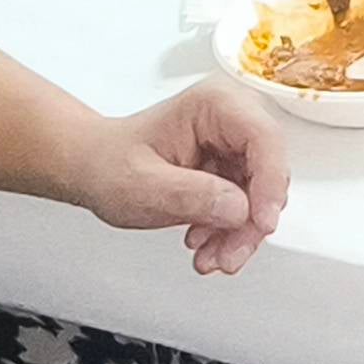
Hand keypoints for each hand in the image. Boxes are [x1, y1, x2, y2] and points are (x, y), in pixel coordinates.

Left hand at [57, 80, 291, 274]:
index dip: (270, 184)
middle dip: (251, 221)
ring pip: (260, 194)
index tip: (261, 223)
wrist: (93, 169)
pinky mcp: (230, 169)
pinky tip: (204, 244)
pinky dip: (229, 232)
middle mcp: (231, 118)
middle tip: (229, 255)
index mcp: (214, 104)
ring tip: (211, 258)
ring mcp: (232, 145)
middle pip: (268, 171)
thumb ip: (190, 195)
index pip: (263, 139)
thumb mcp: (142, 185)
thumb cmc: (109, 164)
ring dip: (240, 233)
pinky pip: (246, 205)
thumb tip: (239, 208)